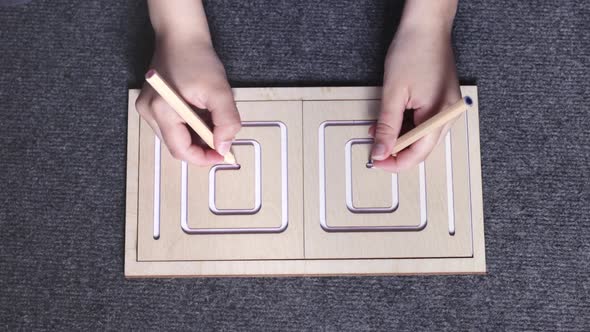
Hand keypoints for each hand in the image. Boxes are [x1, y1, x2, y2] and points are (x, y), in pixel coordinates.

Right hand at [135, 38, 240, 165]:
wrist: (181, 37)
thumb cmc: (198, 59)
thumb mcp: (220, 91)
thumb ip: (226, 122)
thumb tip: (223, 147)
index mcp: (162, 110)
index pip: (181, 150)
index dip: (203, 157)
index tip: (223, 155)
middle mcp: (148, 112)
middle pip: (177, 145)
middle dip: (202, 147)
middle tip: (222, 140)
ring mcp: (147, 108)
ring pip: (175, 137)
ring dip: (196, 137)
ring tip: (212, 122)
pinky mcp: (151, 105)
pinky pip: (172, 126)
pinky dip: (189, 127)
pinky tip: (201, 115)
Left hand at [371, 7, 460, 171]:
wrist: (426, 26)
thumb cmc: (413, 51)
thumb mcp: (394, 93)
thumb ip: (387, 127)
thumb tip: (380, 151)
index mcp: (440, 115)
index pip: (418, 153)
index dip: (395, 161)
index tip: (376, 161)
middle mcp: (449, 115)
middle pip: (422, 148)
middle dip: (396, 150)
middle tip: (375, 148)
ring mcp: (448, 109)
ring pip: (422, 137)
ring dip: (400, 137)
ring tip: (378, 130)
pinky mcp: (443, 102)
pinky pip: (425, 123)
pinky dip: (407, 125)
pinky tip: (391, 121)